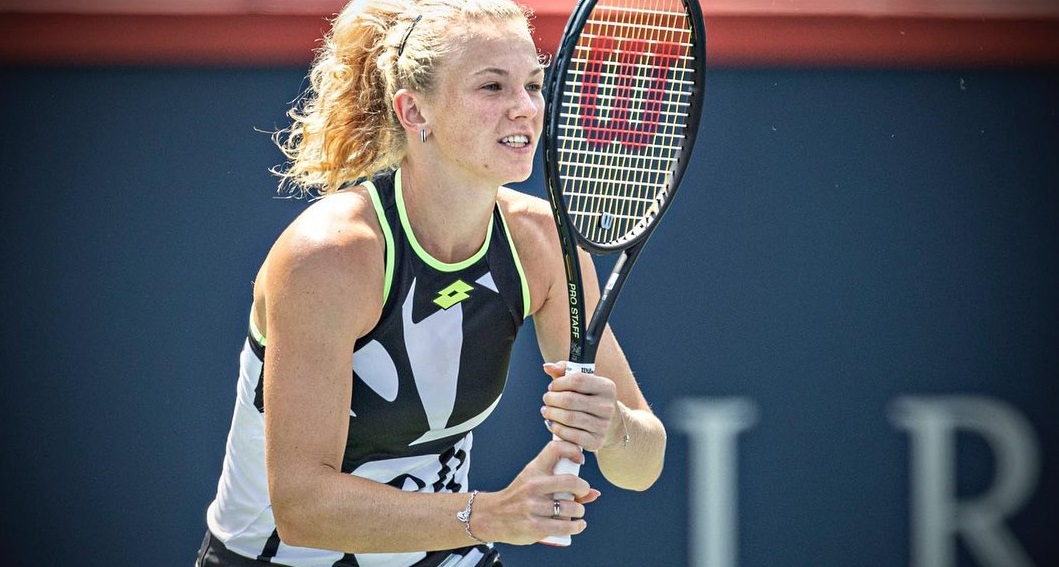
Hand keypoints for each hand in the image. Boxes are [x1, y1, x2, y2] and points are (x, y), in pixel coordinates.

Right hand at [476, 440, 599, 544]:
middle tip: (582, 492)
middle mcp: (534, 486)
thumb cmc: (518, 497)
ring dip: (579, 511)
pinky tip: (577, 525)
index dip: (573, 450)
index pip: (556, 449)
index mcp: (534, 470)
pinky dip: (576, 526)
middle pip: (571, 481)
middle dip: (583, 488)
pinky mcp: (535, 527)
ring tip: (576, 512)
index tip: (580, 460)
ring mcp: (534, 507)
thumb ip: (560, 482)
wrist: (492, 516)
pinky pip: (565, 526)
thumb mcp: (534, 481)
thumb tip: (594, 493)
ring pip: (571, 507)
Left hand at [541, 361, 620, 451]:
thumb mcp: (582, 383)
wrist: (609, 425)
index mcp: (607, 387)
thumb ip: (564, 371)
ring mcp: (603, 425)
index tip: (552, 387)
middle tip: (546, 399)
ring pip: (568, 418)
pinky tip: (552, 423)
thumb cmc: (589, 399)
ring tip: (546, 411)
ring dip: (551, 414)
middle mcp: (607, 406)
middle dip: (551, 399)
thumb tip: (547, 367)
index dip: (559, 383)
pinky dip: (557, 429)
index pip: (577, 380)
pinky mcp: (596, 442)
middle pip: (569, 400)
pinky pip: (570, 435)